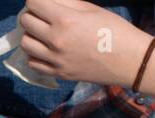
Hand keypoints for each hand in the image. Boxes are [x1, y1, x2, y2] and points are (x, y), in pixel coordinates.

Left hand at [16, 0, 151, 87]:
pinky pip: (33, 62)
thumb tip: (49, 0)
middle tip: (43, 15)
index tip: (42, 2)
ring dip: (31, 35)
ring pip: (26, 44)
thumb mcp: (91, 9)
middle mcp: (56, 40)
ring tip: (43, 33)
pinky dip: (35, 54)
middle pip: (26, 23)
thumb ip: (67, 3)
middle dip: (32, 15)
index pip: (33, 4)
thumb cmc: (115, 30)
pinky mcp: (57, 73)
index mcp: (65, 20)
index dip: (36, 0)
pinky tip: (46, 49)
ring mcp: (55, 59)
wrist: (129, 61)